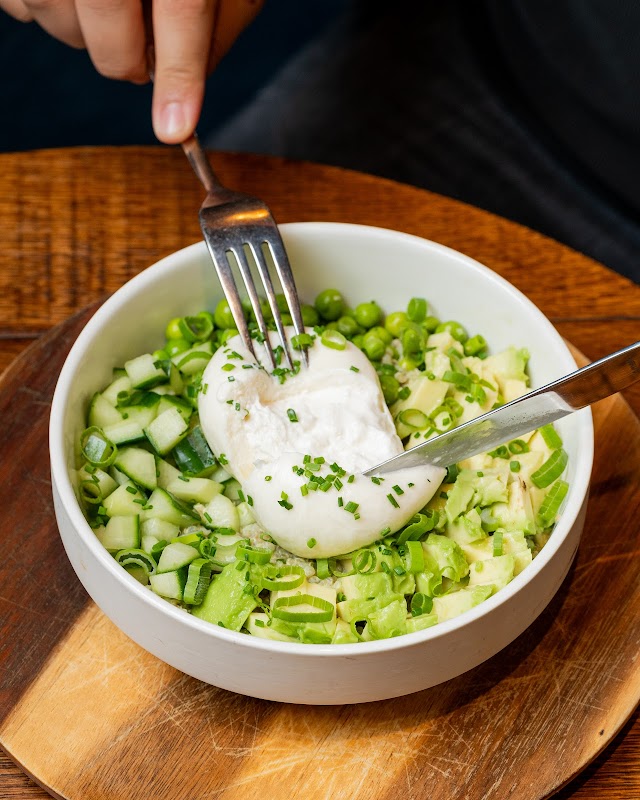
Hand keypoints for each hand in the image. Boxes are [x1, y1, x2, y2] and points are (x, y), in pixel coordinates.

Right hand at [1, 0, 263, 142]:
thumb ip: (219, 23)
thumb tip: (189, 88)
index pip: (181, 7)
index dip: (178, 74)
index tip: (175, 127)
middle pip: (106, 14)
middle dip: (125, 59)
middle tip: (142, 59)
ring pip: (51, 11)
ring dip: (81, 35)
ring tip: (109, 16)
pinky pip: (17, 2)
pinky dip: (43, 12)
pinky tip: (74, 1)